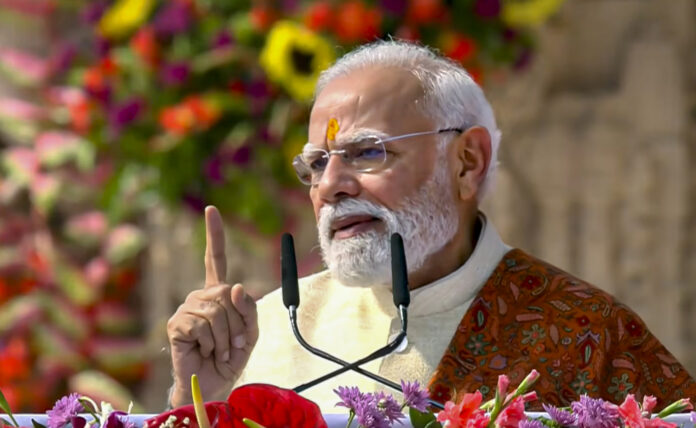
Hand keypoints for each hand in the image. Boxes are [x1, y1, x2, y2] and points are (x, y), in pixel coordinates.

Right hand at [167, 206, 258, 406]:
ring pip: (217, 310)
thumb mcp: (250, 332)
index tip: (212, 210)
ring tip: (219, 350)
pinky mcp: (176, 324)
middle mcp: (200, 296)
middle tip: (232, 344)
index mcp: (217, 294)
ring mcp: (186, 308)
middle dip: (237, 322)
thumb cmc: (230, 358)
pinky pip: (203, 324)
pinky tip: (205, 350)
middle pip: (226, 293)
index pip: (215, 259)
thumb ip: (248, 309)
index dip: (214, 235)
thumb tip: (235, 286)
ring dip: (226, 336)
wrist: (213, 384)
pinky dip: (212, 342)